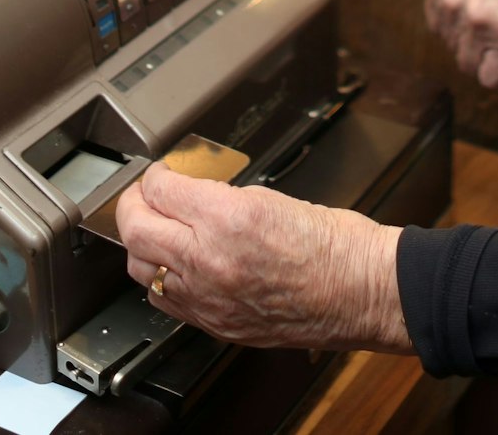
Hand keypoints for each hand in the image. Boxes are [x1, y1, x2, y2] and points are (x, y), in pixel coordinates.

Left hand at [115, 162, 409, 353]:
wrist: (363, 292)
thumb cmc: (335, 245)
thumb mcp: (272, 197)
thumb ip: (220, 197)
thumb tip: (188, 194)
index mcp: (228, 218)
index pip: (160, 190)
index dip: (155, 175)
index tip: (161, 173)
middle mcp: (210, 260)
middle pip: (137, 228)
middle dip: (134, 205)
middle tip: (144, 195)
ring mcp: (209, 298)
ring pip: (141, 269)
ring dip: (142, 244)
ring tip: (155, 229)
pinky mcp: (216, 325)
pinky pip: (165, 301)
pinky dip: (160, 280)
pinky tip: (173, 267)